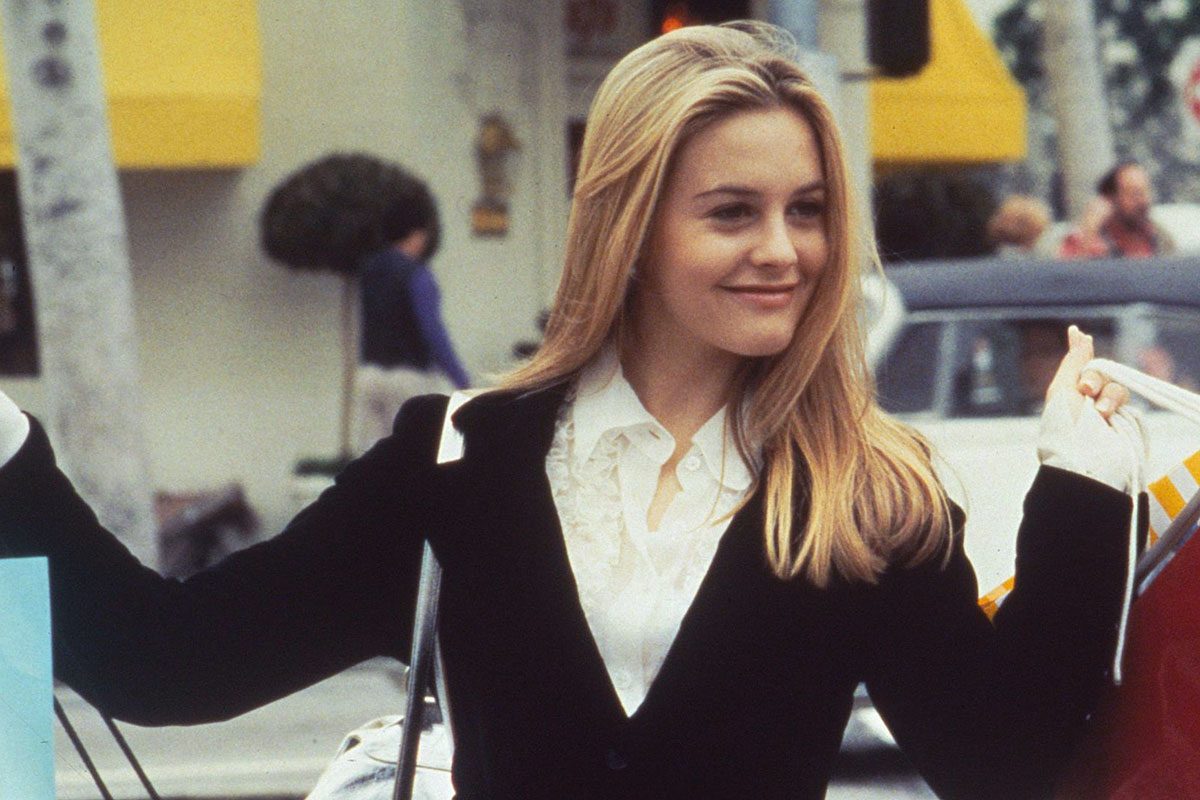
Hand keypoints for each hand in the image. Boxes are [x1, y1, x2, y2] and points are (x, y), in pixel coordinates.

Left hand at [1039, 326, 1140, 491]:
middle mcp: (1089, 401)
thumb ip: (1074, 362)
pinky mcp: (1125, 421)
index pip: (1080, 367)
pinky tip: (1108, 416)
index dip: (1080, 350)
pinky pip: (1128, 400)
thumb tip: (1079, 333)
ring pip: (1116, 386)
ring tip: (1099, 412)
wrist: (1084, 458)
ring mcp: (1108, 412)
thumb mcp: (1063, 390)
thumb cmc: (1065, 426)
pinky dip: (1117, 403)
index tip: (1075, 332)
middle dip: (1094, 378)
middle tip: (1085, 390)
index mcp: (1069, 395)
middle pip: (1101, 373)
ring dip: (1107, 394)